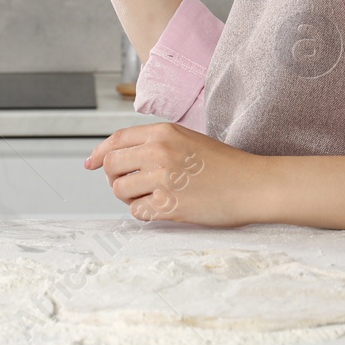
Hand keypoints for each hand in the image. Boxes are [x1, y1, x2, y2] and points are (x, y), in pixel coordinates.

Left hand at [85, 122, 261, 226]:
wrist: (254, 185)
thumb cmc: (224, 165)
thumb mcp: (187, 139)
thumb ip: (154, 143)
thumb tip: (116, 156)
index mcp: (163, 132)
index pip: (116, 140)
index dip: (98, 153)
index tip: (90, 164)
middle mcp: (158, 151)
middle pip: (111, 165)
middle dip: (115, 177)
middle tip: (131, 185)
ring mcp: (163, 178)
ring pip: (120, 190)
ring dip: (130, 197)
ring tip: (152, 196)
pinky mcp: (169, 204)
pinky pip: (137, 211)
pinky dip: (144, 213)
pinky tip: (161, 208)